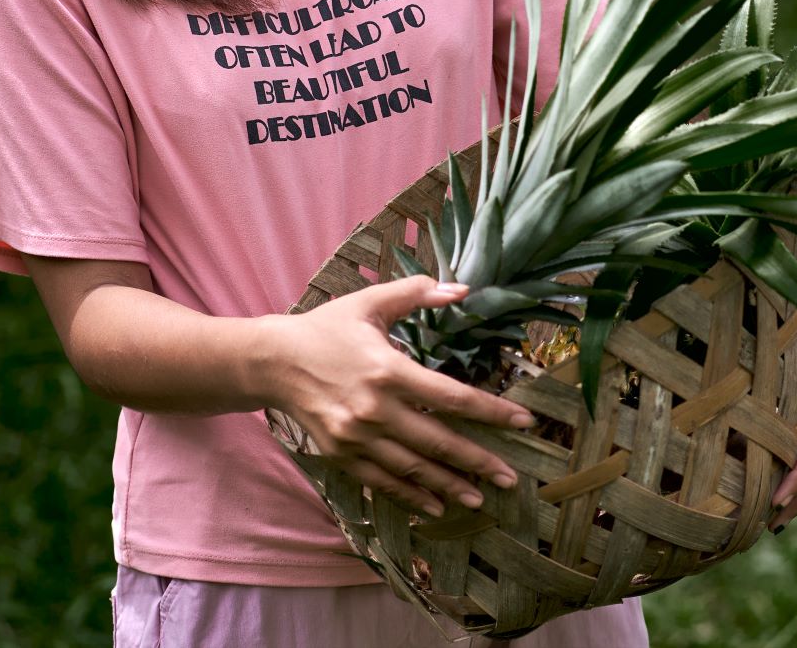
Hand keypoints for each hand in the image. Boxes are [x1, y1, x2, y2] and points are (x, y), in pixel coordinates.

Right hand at [264, 276, 534, 519]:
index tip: (523, 423)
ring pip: (412, 468)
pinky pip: (381, 481)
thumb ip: (417, 294)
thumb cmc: (327, 328)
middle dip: (478, 461)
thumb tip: (462, 289)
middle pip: (438, 441)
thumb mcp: (370, 302)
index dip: (491, 412)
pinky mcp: (341, 454)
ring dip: (448, 485)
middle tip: (511, 478)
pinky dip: (409, 496)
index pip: (452, 397)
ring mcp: (356, 437)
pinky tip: (434, 507)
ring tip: (479, 498)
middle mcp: (375, 409)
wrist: (273, 361)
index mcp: (388, 370)